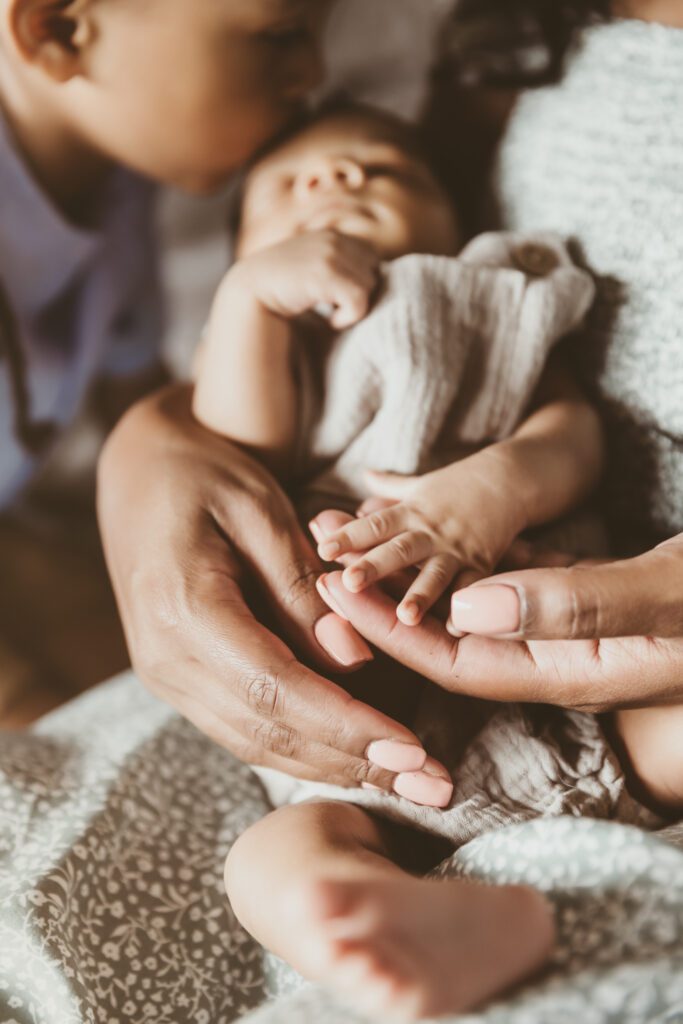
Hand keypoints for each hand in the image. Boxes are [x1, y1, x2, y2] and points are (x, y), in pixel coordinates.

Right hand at [97, 384, 435, 790]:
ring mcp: (165, 675)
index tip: (412, 752)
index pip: (276, 689)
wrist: (140, 470)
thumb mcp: (262, 513)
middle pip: (268, 730)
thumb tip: (354, 661)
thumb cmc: (206, 474)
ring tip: (405, 783)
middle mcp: (166, 657)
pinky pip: (242, 727)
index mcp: (184, 609)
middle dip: (355, 762)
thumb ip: (304, 589)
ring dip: (332, 766)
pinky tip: (350, 756)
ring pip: (256, 742)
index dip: (348, 726)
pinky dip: (300, 747)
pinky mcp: (177, 678)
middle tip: (430, 785)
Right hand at [229, 229, 379, 329]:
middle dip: (359, 294)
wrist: (248, 296)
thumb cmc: (281, 292)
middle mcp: (333, 239)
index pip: (372, 259)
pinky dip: (348, 318)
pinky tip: (330, 322)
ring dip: (353, 308)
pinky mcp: (325, 273)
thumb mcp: (311, 270)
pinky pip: (359, 300)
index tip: (339, 301)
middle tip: (336, 310)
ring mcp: (329, 254)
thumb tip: (377, 279)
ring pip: (369, 286)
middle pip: (375, 272)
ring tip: (331, 315)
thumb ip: (337, 268)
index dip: (361, 283)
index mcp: (332, 236)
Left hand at [314, 449, 527, 625]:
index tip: (322, 549)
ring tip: (405, 616)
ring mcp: (457, 549)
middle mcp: (430, 532)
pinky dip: (468, 606)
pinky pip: (474, 585)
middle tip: (348, 582)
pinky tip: (458, 628)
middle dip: (374, 567)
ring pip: (435, 573)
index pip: (374, 525)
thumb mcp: (422, 483)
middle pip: (398, 549)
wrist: (510, 480)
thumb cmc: (460, 484)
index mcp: (411, 513)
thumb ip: (391, 486)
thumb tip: (364, 474)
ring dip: (419, 594)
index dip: (348, 536)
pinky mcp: (482, 563)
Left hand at [314, 534, 682, 712]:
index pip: (455, 662)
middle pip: (447, 640)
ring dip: (409, 576)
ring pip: (469, 609)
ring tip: (352, 537)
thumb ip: (579, 605)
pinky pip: (502, 582)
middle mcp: (559, 659)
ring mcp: (568, 630)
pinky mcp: (580, 598)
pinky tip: (425, 528)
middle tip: (317, 563)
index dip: (388, 631)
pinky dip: (459, 556)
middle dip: (380, 605)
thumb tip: (473, 607)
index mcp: (571, 672)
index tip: (330, 594)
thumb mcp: (672, 597)